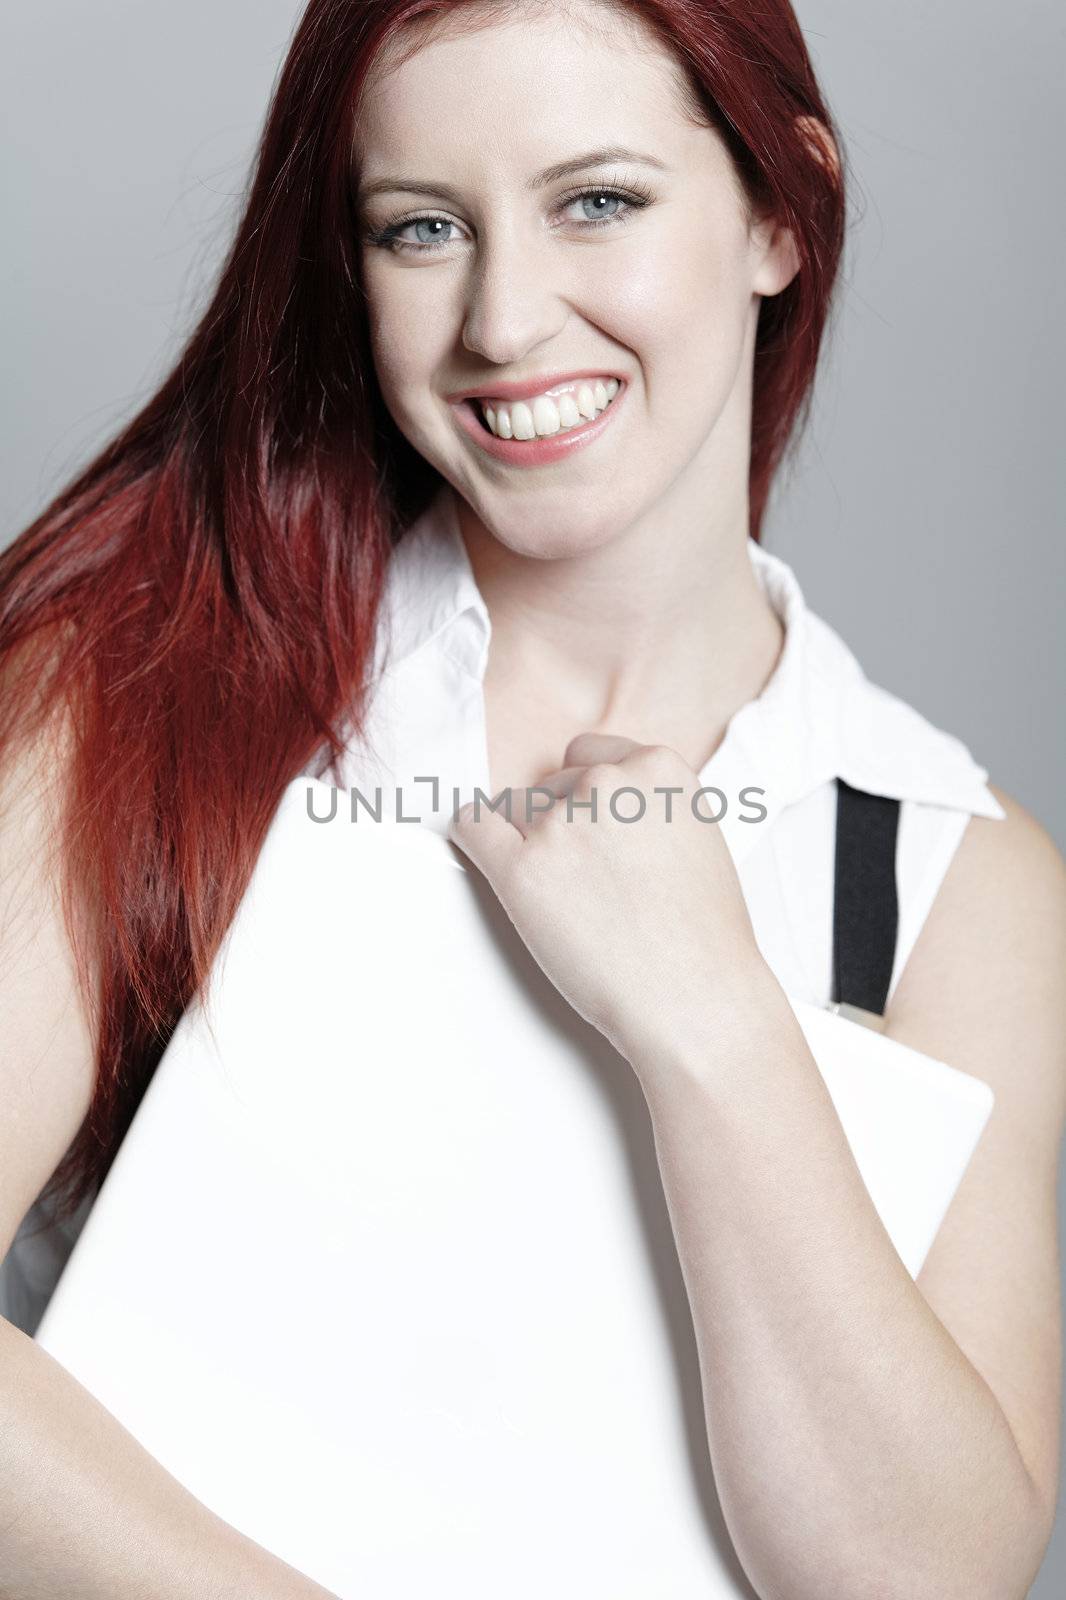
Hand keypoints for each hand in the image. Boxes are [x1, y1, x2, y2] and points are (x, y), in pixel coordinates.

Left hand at [446, 732, 769, 1065]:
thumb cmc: (703, 936)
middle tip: (589, 883)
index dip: (585, 794)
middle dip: (560, 825)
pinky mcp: (522, 869)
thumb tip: (601, 793)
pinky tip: (485, 852)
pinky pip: (472, 826)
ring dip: (529, 846)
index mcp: (657, 769)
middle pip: (551, 786)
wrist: (694, 998)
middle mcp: (606, 783)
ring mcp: (561, 824)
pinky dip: (473, 835)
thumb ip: (648, 802)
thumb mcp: (697, 834)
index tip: (589, 828)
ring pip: (515, 811)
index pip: (588, 753)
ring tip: (571, 900)